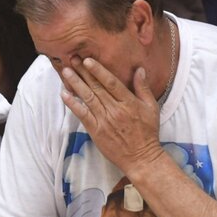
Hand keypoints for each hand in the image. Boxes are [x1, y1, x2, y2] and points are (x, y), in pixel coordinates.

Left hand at [60, 57, 163, 174]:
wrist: (141, 158)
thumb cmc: (148, 133)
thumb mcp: (151, 108)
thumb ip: (143, 88)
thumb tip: (139, 69)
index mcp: (129, 103)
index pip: (111, 82)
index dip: (98, 70)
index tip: (87, 60)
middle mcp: (115, 110)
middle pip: (96, 87)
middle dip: (83, 72)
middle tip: (72, 59)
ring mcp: (104, 120)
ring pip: (87, 98)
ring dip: (75, 84)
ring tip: (66, 72)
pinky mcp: (96, 131)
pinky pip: (82, 115)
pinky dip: (73, 104)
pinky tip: (64, 94)